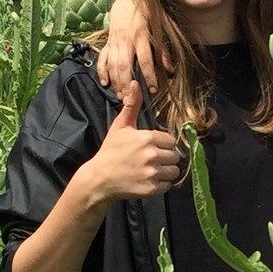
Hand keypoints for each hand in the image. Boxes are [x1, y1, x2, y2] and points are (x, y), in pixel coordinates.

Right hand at [84, 81, 179, 206]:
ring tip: (150, 171)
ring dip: (165, 172)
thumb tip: (135, 83)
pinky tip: (147, 181)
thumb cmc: (111, 151)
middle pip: (175, 156)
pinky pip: (167, 185)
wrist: (98, 179)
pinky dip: (160, 185)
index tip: (150, 148)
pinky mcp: (151, 188)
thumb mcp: (120, 126)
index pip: (171, 141)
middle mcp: (152, 154)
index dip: (162, 145)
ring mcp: (152, 172)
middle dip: (165, 158)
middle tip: (150, 161)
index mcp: (147, 138)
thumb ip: (132, 106)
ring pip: (174, 171)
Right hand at [97, 0, 168, 97]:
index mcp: (141, 36)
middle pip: (124, 65)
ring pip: (112, 64)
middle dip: (127, 83)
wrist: (128, 1)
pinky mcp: (107, 42)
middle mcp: (126, 40)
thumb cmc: (147, 16)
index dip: (149, 75)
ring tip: (119, 95)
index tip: (152, 89)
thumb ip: (163, 51)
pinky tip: (104, 83)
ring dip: (115, 81)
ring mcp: (114, 41)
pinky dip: (102, 70)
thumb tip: (170, 70)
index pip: (145, 59)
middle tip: (130, 98)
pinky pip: (102, 58)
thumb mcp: (158, 30)